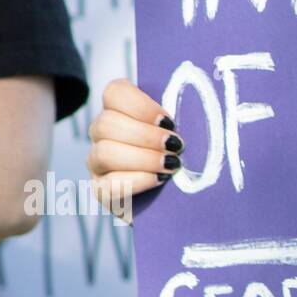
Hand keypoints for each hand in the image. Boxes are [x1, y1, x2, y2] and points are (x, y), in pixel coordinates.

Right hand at [87, 79, 183, 221]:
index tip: (169, 121)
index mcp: (121, 111)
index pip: (114, 92)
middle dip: (146, 136)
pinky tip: (159, 180)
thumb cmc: (188, 163)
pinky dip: (137, 181)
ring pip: (105, 152)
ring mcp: (98, 163)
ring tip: (171, 165)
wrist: (185, 203)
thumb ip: (182, 119)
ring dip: (143, 158)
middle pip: (107, 123)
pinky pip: (108, 185)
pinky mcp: (101, 191)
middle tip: (175, 147)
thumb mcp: (185, 136)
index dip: (140, 105)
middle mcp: (103, 134)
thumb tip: (198, 106)